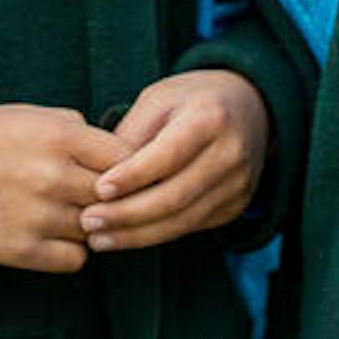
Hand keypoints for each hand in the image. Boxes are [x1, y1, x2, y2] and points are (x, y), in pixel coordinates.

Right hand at [0, 105, 113, 275]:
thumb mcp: (28, 115)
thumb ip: (75, 128)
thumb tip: (113, 151)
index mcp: (60, 136)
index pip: (128, 159)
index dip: (128, 166)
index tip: (118, 171)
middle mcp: (53, 176)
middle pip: (117, 197)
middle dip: (110, 198)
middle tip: (94, 196)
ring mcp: (38, 216)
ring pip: (98, 230)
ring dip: (88, 225)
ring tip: (63, 213)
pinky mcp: (22, 251)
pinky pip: (75, 260)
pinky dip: (69, 250)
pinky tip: (52, 235)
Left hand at [80, 70, 271, 253]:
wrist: (250, 107)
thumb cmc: (191, 100)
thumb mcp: (158, 100)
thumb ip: (131, 135)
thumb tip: (95, 177)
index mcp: (211, 117)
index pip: (168, 155)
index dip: (132, 176)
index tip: (97, 189)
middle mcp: (232, 153)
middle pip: (175, 196)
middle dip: (127, 214)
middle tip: (88, 221)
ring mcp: (238, 184)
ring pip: (182, 220)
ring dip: (136, 234)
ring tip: (98, 237)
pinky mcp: (237, 205)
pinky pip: (191, 227)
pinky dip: (154, 235)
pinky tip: (124, 236)